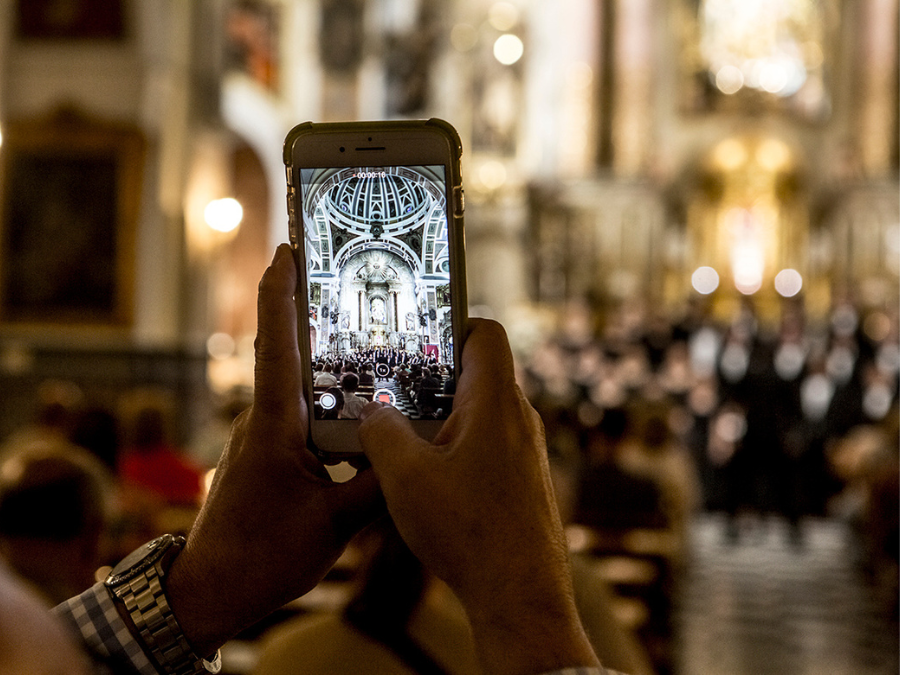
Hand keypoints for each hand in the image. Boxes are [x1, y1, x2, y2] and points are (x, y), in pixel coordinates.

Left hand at [166, 245, 383, 656]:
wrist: (211, 593)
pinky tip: (357, 418)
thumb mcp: (335, 523)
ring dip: (326, 369)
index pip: (277, 346)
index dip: (280, 294)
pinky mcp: (266, 458)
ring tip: (368, 352)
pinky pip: (299, 420)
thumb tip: (413, 455)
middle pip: (289, 357)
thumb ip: (378, 484)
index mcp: (273, 427)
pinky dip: (326, 408)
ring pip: (298, 392)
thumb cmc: (261, 557)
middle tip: (344, 283)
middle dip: (312, 318)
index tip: (285, 251)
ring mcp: (261, 440)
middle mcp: (262, 423)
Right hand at [358, 319, 598, 674]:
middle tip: (392, 391)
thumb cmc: (471, 532)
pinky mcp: (522, 478)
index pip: (484, 333)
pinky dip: (454, 447)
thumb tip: (372, 414)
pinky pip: (486, 444)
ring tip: (400, 439)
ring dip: (438, 419)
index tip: (417, 335)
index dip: (451, 323)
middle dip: (430, 379)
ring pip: (477, 412)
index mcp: (495, 402)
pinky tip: (426, 477)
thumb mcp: (405, 476)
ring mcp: (525, 450)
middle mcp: (518, 419)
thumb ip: (381, 432)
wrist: (519, 593)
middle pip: (474, 373)